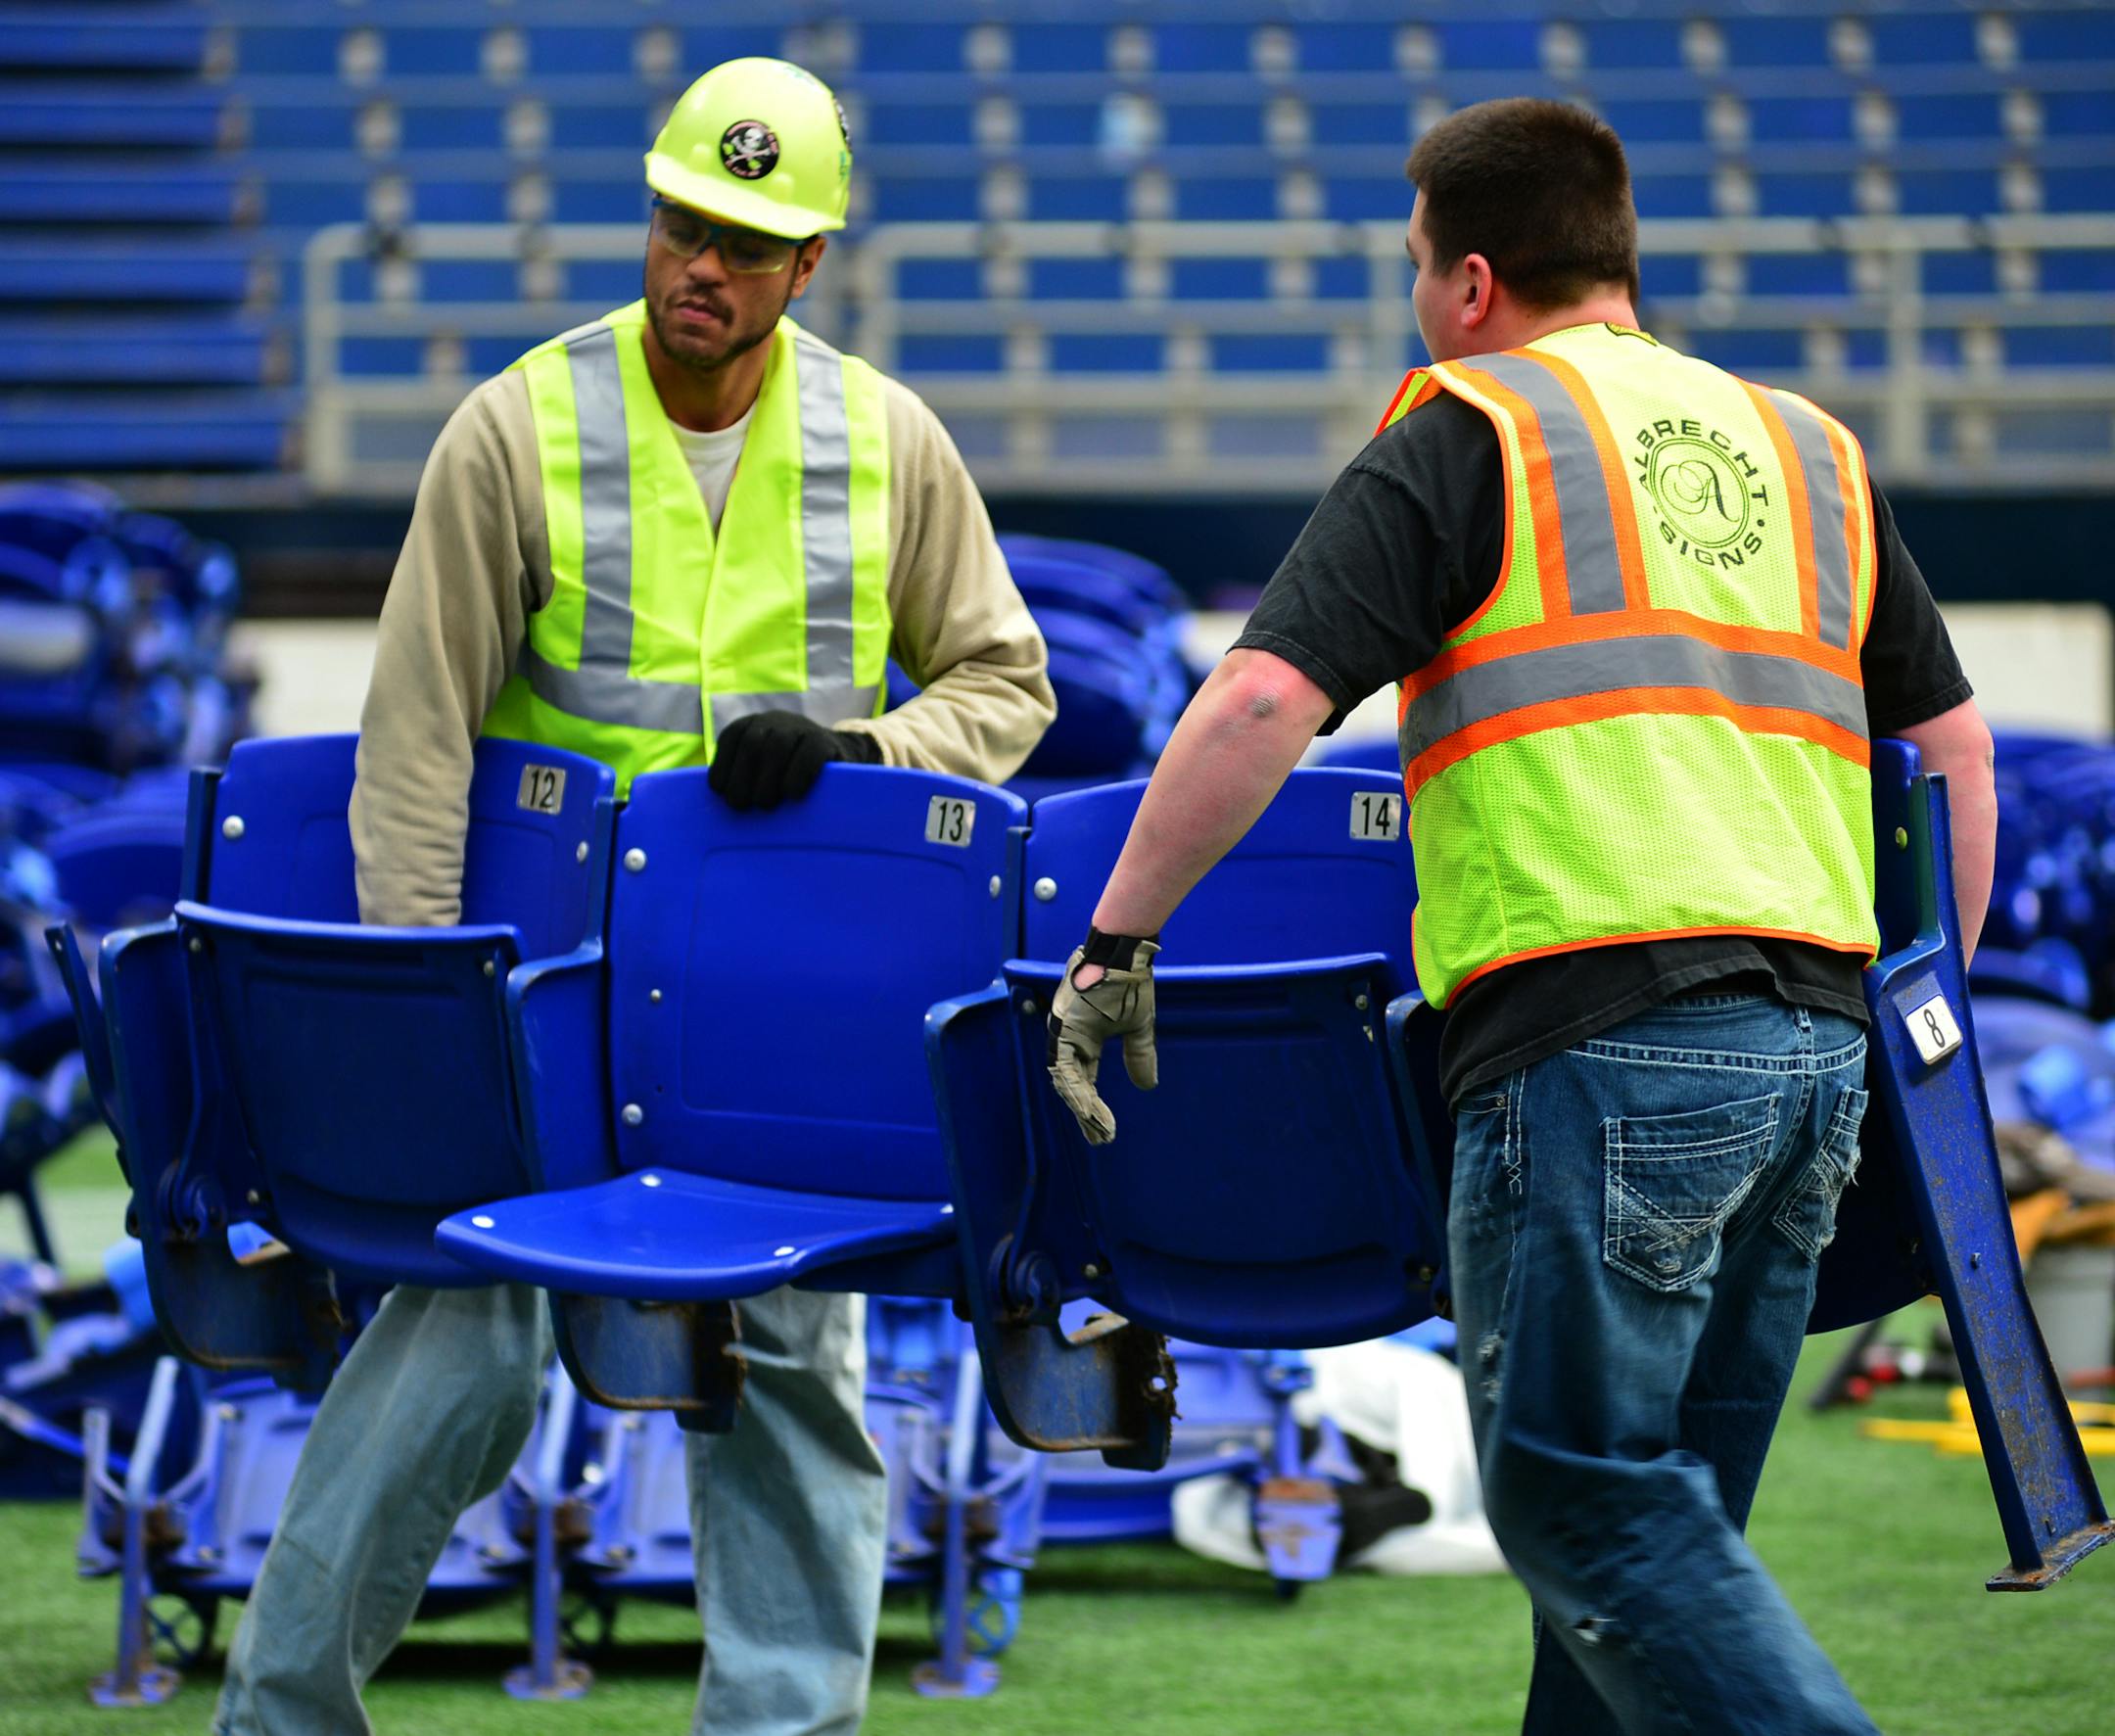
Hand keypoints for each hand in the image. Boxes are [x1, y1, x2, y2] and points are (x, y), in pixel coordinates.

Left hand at [708, 711, 877, 810]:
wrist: (835, 757)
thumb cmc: (788, 771)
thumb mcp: (761, 766)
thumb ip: (741, 774)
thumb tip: (721, 798)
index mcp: (754, 724)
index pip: (731, 737)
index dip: (722, 766)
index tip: (721, 792)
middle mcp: (775, 721)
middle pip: (751, 744)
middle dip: (741, 779)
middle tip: (742, 805)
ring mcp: (801, 727)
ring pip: (777, 747)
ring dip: (766, 781)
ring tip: (765, 804)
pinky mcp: (824, 740)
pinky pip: (809, 754)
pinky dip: (798, 776)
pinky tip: (793, 795)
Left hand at [1046, 931, 1159, 1144]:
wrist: (1125, 954)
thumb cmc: (1129, 982)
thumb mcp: (1137, 1027)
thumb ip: (1139, 1055)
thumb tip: (1147, 1086)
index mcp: (1084, 1039)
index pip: (1085, 1079)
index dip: (1092, 1104)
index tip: (1104, 1128)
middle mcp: (1069, 1038)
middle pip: (1072, 1085)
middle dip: (1085, 1114)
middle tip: (1099, 1139)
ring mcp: (1061, 1033)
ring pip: (1066, 1081)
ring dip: (1082, 1108)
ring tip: (1099, 1131)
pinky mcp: (1061, 1029)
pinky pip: (1064, 1067)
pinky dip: (1076, 1090)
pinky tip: (1087, 1110)